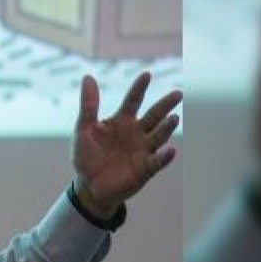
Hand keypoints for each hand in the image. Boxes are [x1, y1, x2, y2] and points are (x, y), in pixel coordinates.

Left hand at [72, 72, 181, 218]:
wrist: (88, 186)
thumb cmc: (86, 156)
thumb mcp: (83, 129)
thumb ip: (88, 105)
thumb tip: (88, 77)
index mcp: (122, 120)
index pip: (133, 100)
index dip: (139, 88)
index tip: (146, 75)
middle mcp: (136, 133)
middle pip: (154, 115)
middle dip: (165, 105)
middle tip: (177, 93)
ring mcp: (142, 150)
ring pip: (159, 135)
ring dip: (167, 128)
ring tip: (174, 118)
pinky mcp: (145, 168)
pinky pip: (157, 161)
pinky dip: (164, 156)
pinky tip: (171, 150)